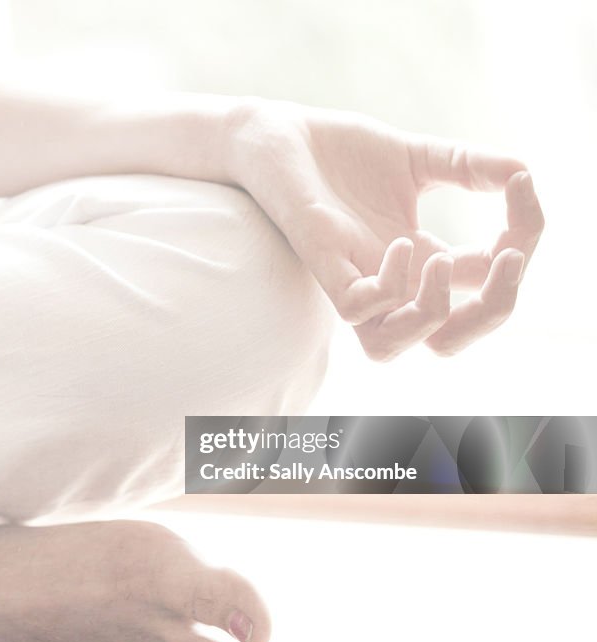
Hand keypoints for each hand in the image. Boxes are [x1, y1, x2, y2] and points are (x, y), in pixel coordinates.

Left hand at [224, 99, 544, 360]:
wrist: (278, 136)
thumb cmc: (341, 153)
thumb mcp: (422, 156)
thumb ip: (473, 167)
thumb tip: (524, 171)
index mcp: (419, 260)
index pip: (486, 280)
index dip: (520, 241)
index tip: (522, 185)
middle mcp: (389, 279)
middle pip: (451, 339)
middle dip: (496, 306)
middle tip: (508, 252)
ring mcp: (353, 276)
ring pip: (396, 344)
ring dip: (437, 310)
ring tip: (445, 257)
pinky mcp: (321, 263)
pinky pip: (357, 309)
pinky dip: (388, 286)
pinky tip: (397, 240)